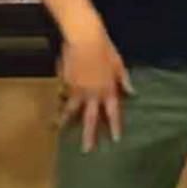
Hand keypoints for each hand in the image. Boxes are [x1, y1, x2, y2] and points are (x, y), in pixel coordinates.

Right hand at [58, 19, 133, 152]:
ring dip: (65, 121)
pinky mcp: (65, 82)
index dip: (114, 126)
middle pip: (90, 118)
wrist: (84, 38)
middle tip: (86, 150)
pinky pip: (63, 95)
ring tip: (59, 130)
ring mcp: (77, 89)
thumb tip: (132, 92)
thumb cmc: (104, 48)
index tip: (115, 140)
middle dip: (89, 135)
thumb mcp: (118, 64)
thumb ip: (124, 80)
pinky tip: (54, 106)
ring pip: (71, 110)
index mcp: (108, 90)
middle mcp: (92, 93)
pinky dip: (60, 100)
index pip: (112, 113)